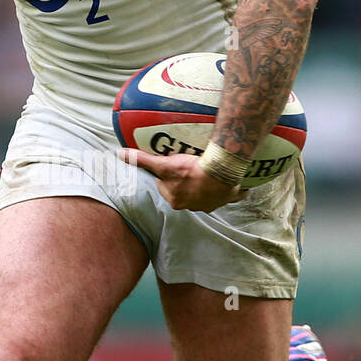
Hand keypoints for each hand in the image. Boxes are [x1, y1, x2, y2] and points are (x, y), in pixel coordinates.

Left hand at [119, 148, 246, 211]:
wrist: (218, 173)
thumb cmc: (189, 171)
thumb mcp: (163, 164)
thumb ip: (142, 160)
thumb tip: (120, 154)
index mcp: (176, 201)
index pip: (167, 187)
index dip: (168, 175)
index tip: (172, 165)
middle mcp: (193, 206)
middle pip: (186, 191)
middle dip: (187, 181)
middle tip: (190, 165)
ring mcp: (212, 204)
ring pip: (208, 195)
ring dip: (207, 186)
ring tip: (209, 172)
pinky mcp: (228, 198)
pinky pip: (232, 197)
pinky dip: (235, 192)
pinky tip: (239, 187)